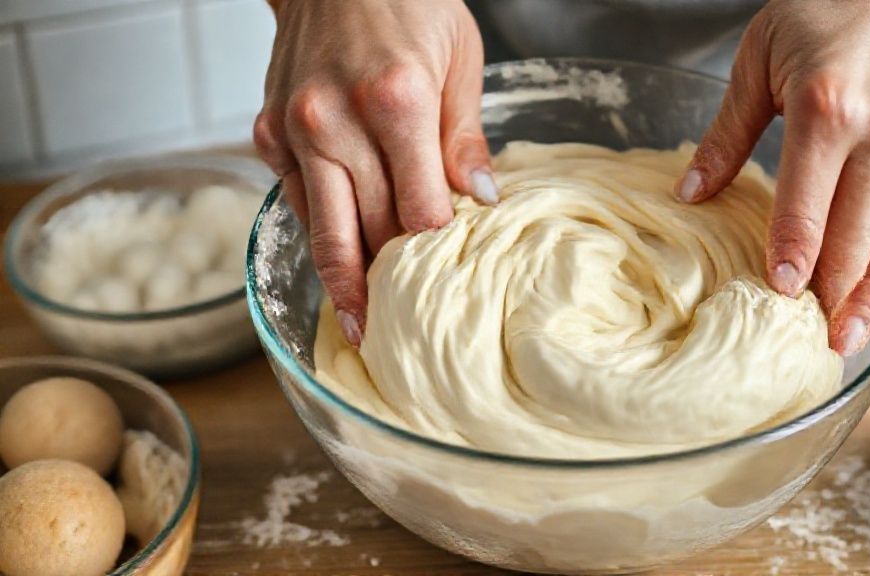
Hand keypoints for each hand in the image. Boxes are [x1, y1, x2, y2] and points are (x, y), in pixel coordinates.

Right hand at [254, 0, 495, 345]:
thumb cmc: (406, 2)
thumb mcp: (458, 56)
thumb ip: (464, 137)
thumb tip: (481, 201)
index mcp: (395, 101)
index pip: (419, 209)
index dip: (435, 252)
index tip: (447, 283)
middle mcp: (336, 121)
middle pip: (367, 229)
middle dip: (387, 284)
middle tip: (400, 335)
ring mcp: (295, 129)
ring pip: (323, 228)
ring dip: (342, 282)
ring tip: (358, 328)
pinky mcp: (269, 132)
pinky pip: (298, 200)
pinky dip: (318, 233)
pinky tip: (336, 264)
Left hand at [677, 0, 869, 355]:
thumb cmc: (823, 15)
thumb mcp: (759, 60)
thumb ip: (726, 135)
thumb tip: (689, 196)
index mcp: (827, 108)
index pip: (806, 203)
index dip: (792, 255)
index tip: (779, 297)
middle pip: (852, 233)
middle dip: (829, 293)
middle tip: (806, 342)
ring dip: (868, 296)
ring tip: (844, 340)